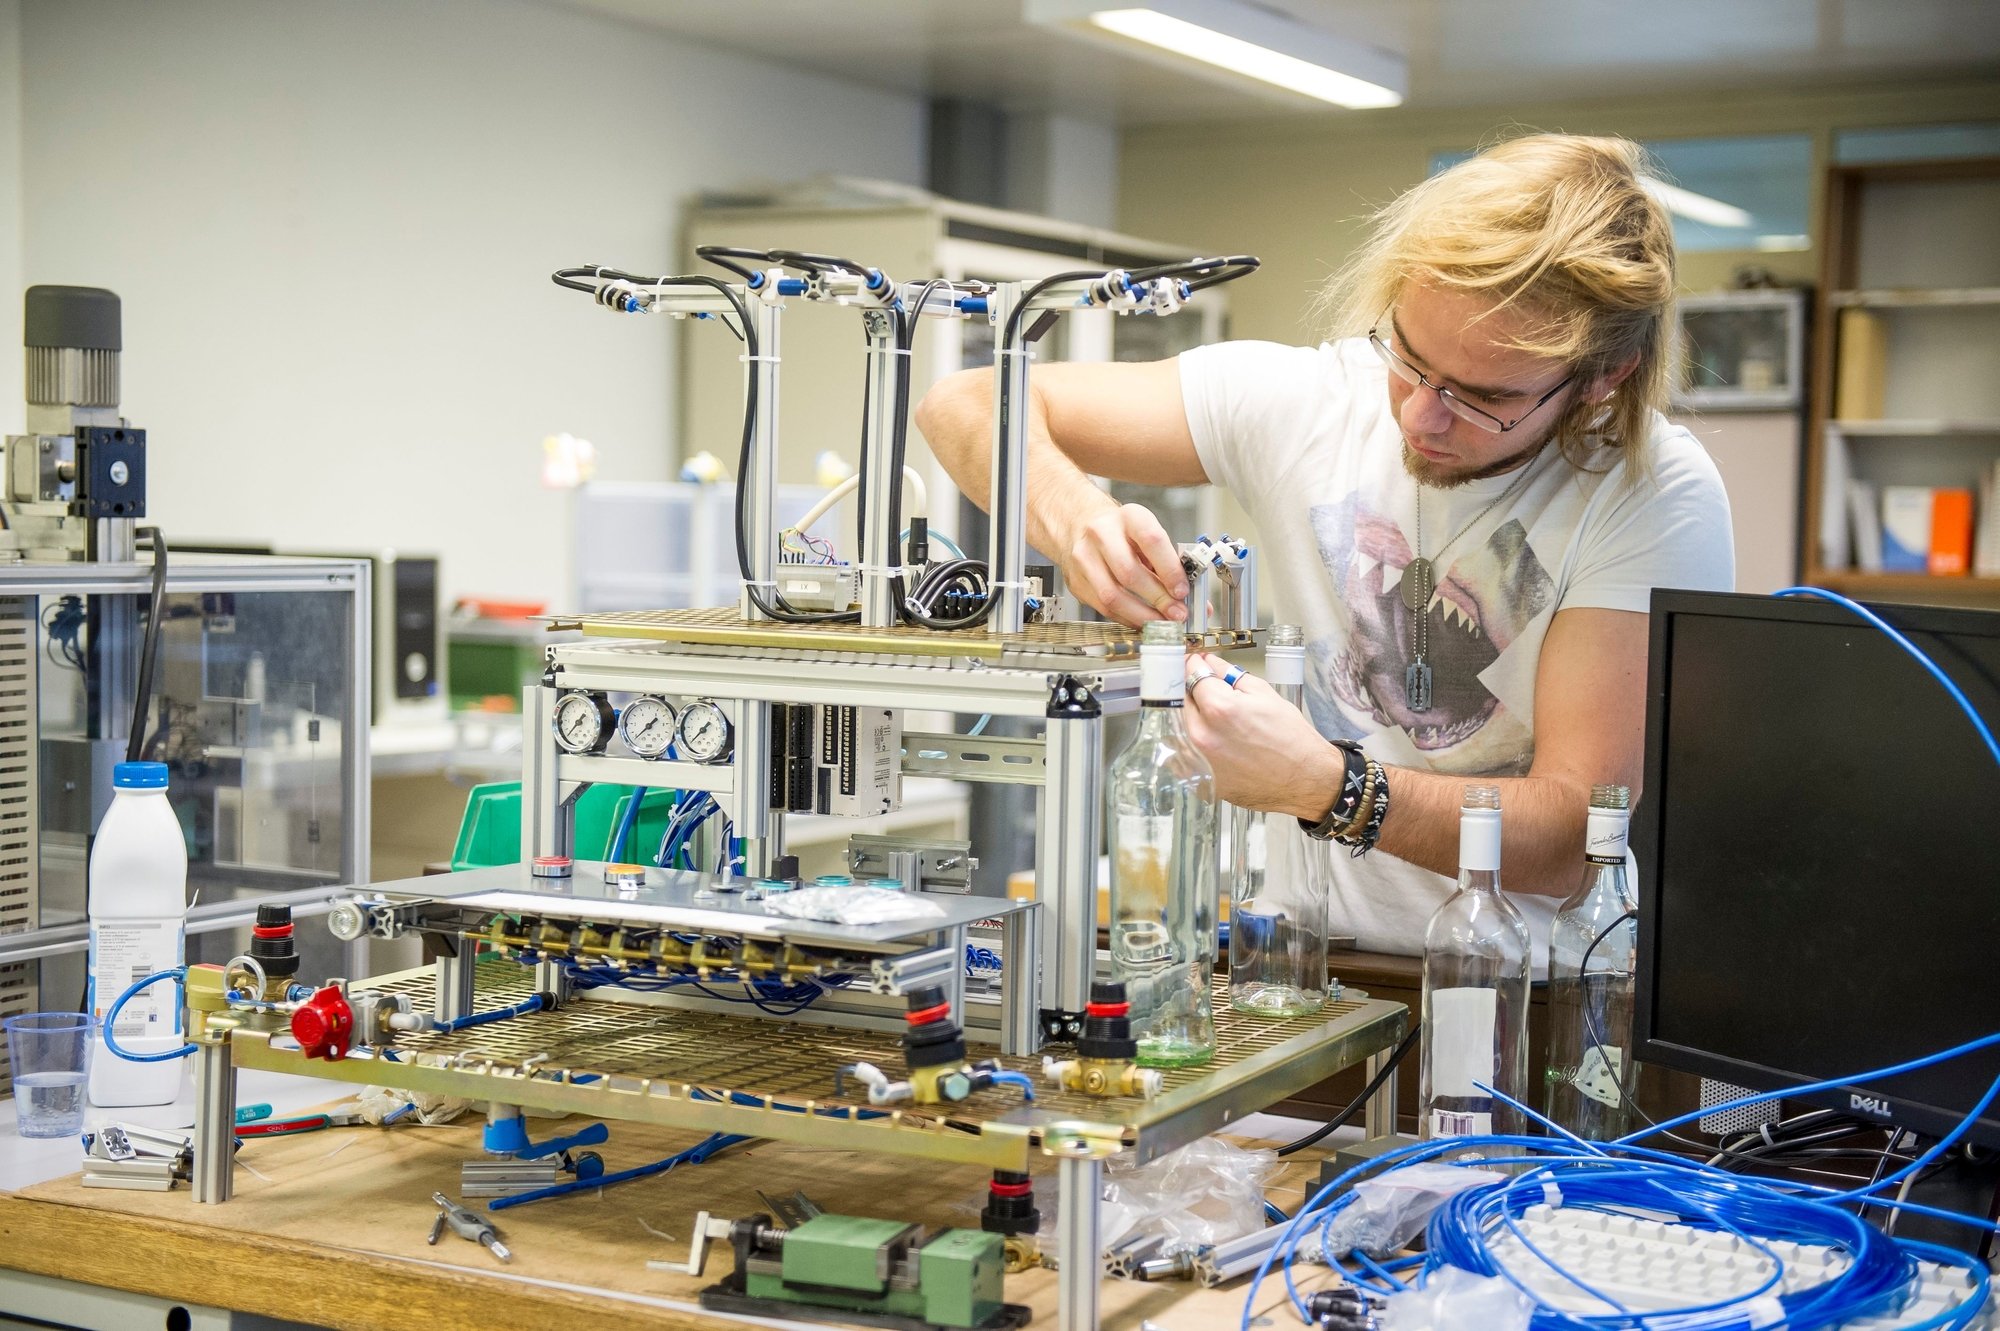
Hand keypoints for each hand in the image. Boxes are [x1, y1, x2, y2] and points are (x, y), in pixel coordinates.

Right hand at [1059, 501, 1188, 626]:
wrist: (1080, 525)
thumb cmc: (1122, 533)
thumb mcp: (1148, 534)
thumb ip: (1171, 562)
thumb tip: (1193, 596)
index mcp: (1129, 517)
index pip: (1152, 541)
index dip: (1169, 570)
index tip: (1182, 591)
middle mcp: (1102, 534)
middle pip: (1130, 573)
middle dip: (1158, 599)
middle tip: (1176, 613)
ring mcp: (1084, 558)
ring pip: (1112, 595)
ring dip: (1141, 615)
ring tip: (1161, 622)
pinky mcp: (1076, 582)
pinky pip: (1103, 608)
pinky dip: (1127, 619)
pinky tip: (1142, 620)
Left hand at [1181, 653, 1341, 818]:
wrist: (1306, 779)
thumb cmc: (1291, 739)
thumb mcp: (1264, 694)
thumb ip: (1229, 675)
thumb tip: (1210, 662)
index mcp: (1220, 709)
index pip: (1191, 676)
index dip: (1193, 665)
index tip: (1195, 663)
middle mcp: (1203, 736)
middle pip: (1181, 702)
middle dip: (1192, 692)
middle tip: (1209, 691)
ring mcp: (1200, 762)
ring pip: (1179, 729)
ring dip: (1191, 719)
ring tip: (1218, 722)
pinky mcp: (1201, 781)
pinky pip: (1184, 756)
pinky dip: (1193, 744)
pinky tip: (1215, 743)